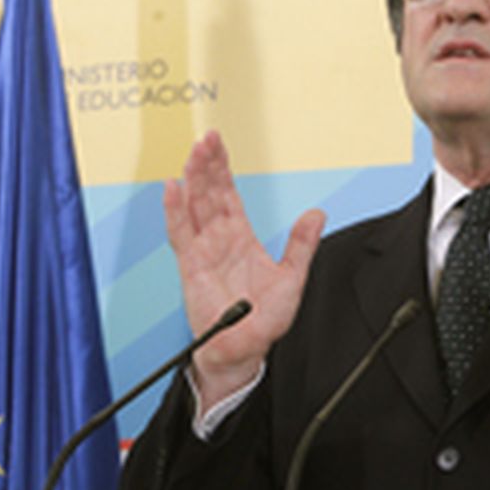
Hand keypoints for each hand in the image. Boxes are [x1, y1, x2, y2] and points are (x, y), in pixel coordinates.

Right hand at [164, 131, 325, 407]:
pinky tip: (172, 189)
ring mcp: (202, 251)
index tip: (216, 143)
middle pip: (208, 193)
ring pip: (194, 207)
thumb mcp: (292, 277)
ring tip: (193, 154)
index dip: (222, 168)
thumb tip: (317, 214)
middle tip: (205, 138)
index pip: (227, 194)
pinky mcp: (190, 267)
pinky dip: (175, 211)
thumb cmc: (264, 321)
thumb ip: (301, 244)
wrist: (244, 351)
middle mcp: (218, 239)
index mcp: (240, 237)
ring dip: (192, 180)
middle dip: (206, 165)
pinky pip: (180, 234)